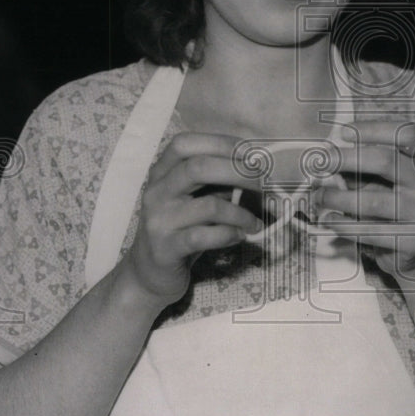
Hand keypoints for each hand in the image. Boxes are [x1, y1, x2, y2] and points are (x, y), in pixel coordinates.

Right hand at [128, 132, 262, 303]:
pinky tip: (240, 236)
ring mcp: (159, 220)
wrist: (149, 272)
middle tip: (265, 182)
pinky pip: (204, 236)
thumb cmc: (180, 229)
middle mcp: (156, 191)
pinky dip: (229, 235)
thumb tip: (255, 168)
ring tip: (254, 222)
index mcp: (161, 173)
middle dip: (238, 171)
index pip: (185, 144)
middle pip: (198, 167)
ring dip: (240, 213)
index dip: (221, 143)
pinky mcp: (166, 249)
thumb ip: (215, 182)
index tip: (252, 153)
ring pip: (208, 206)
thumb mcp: (194, 199)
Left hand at [316, 121, 414, 278]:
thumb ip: (362, 168)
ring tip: (319, 197)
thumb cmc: (395, 209)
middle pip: (386, 161)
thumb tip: (328, 157)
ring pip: (373, 200)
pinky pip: (370, 232)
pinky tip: (330, 220)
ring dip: (337, 197)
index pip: (406, 134)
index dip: (374, 129)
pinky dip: (343, 225)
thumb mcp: (384, 183)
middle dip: (347, 159)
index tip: (344, 133)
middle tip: (322, 162)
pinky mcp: (414, 242)